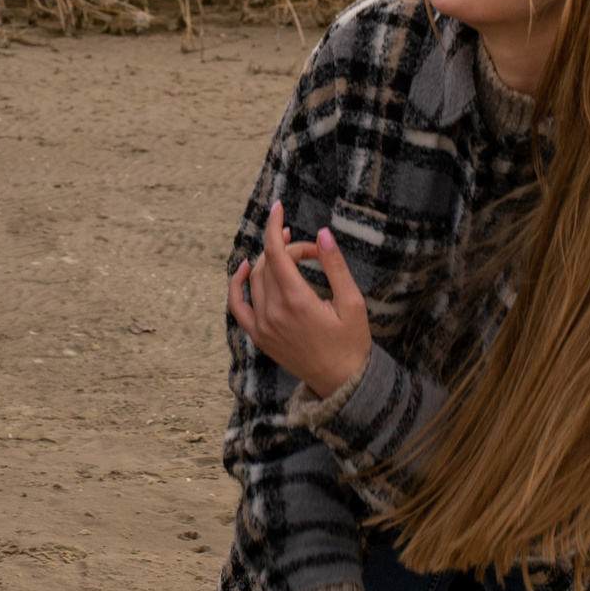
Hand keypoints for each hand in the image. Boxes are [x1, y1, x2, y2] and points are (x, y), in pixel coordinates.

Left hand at [227, 199, 372, 399]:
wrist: (341, 382)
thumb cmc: (351, 341)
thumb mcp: (352, 301)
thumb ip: (335, 266)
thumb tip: (322, 233)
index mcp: (297, 301)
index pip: (275, 253)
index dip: (274, 226)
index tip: (278, 208)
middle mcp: (274, 313)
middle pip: (269, 263)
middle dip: (286, 248)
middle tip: (311, 250)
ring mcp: (262, 326)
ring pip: (255, 279)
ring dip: (269, 261)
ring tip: (289, 254)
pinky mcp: (259, 337)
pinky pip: (238, 305)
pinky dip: (238, 285)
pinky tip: (246, 269)